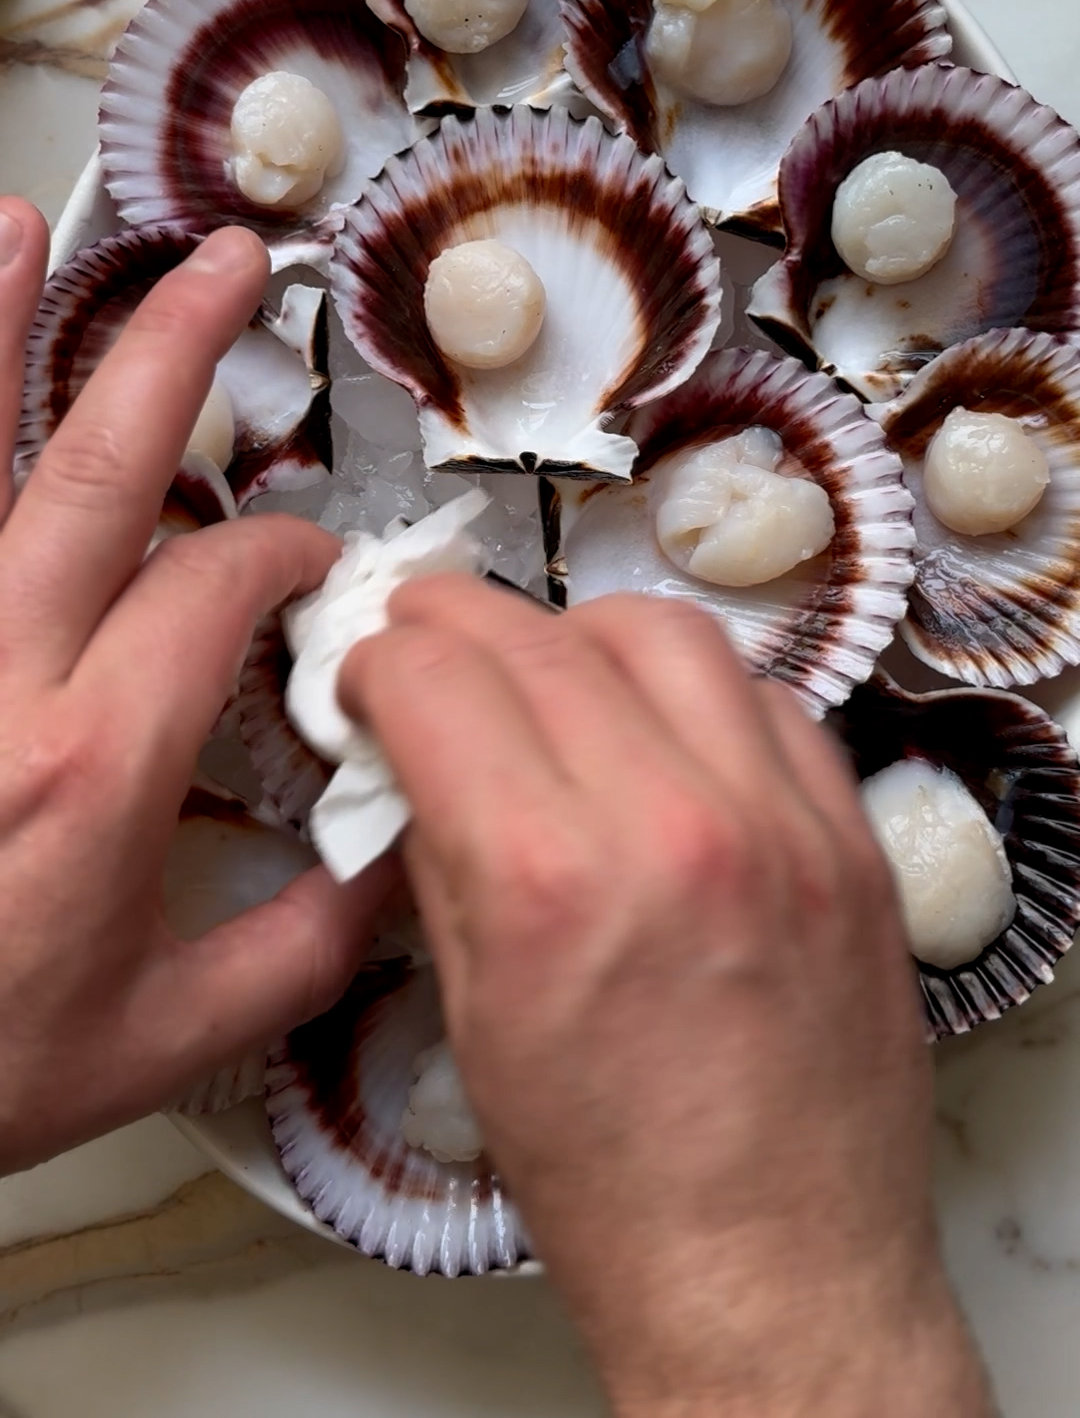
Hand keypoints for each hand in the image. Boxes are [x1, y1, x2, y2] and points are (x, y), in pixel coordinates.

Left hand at [0, 202, 389, 1172]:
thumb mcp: (154, 1042)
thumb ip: (300, 951)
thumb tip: (396, 869)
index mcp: (95, 762)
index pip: (224, 586)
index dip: (289, 552)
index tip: (310, 567)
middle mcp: (1, 681)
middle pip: (102, 470)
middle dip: (174, 351)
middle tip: (225, 267)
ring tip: (22, 228)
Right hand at [340, 577, 992, 1417]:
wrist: (771, 1269)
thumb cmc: (612, 1179)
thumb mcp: (475, 1017)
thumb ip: (444, 856)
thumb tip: (422, 755)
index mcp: (548, 882)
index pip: (437, 683)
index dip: (380, 661)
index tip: (369, 673)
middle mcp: (671, 826)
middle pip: (541, 637)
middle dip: (458, 621)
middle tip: (430, 637)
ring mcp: (780, 823)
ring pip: (668, 633)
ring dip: (582, 631)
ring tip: (550, 667)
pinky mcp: (851, 840)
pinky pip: (772, 699)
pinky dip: (699, 689)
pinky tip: (664, 726)